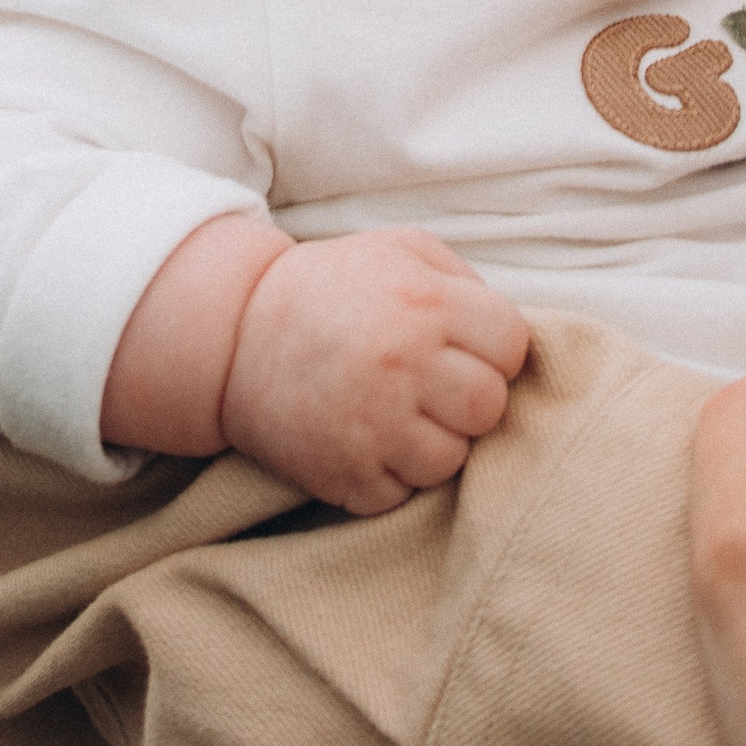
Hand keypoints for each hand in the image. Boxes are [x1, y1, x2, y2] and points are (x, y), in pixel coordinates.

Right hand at [222, 230, 531, 516]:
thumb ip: (464, 280)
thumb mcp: (398, 250)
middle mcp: (403, 364)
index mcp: (424, 303)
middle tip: (433, 387)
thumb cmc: (329, 289)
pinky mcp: (344, 475)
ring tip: (398, 415)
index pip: (511, 346)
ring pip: (451, 460)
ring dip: (434, 442)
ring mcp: (372, 426)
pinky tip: (367, 440)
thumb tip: (511, 335)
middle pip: (489, 408)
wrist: (233, 336)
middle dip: (469, 400)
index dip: (493, 349)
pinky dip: (391, 476)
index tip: (462, 348)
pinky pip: (403, 495)